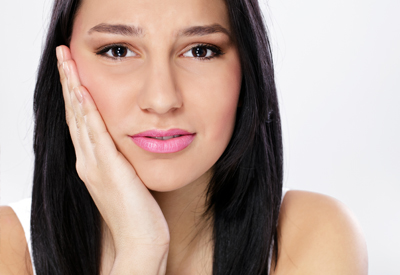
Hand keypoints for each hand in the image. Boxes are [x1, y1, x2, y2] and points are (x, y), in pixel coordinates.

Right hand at [56, 45, 168, 263]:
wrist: (140, 239)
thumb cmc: (136, 211)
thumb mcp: (126, 178)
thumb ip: (119, 159)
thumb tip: (123, 143)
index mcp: (92, 162)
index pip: (80, 120)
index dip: (74, 93)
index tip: (72, 70)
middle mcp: (87, 160)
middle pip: (74, 113)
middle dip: (68, 82)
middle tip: (62, 55)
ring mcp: (94, 164)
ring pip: (80, 118)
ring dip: (73, 87)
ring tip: (66, 62)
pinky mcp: (108, 169)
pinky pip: (95, 134)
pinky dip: (87, 111)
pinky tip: (82, 91)